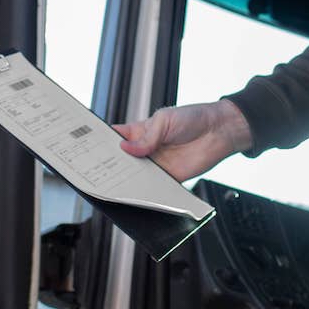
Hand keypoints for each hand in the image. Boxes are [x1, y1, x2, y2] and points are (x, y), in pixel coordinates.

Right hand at [113, 99, 253, 180]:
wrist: (219, 132)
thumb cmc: (193, 118)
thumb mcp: (165, 120)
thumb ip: (146, 136)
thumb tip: (126, 148)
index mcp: (140, 132)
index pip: (115, 139)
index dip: (103, 144)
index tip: (90, 150)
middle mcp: (145, 150)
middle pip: (122, 161)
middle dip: (110, 165)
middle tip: (100, 170)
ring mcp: (156, 165)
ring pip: (135, 176)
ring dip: (127, 180)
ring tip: (117, 183)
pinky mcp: (169, 179)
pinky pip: (154, 187)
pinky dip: (147, 190)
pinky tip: (140, 191)